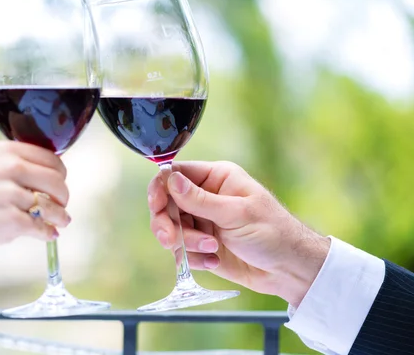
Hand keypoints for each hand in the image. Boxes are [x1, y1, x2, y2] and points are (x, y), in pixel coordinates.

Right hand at [0, 141, 69, 251]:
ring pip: (53, 206)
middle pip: (57, 181)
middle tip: (60, 204)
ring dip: (60, 216)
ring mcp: (12, 195)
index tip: (58, 182)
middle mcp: (11, 168)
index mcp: (6, 151)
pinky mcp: (12, 220)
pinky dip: (47, 233)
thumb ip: (15, 164)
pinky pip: (42, 227)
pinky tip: (48, 234)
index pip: (51, 158)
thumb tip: (48, 176)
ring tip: (61, 221)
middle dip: (62, 195)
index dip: (59, 173)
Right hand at [148, 161, 330, 306]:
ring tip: (211, 250)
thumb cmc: (273, 233)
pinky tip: (214, 260)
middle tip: (171, 239)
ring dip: (185, 243)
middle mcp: (205, 197)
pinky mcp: (201, 245)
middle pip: (166, 204)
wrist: (289, 270)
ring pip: (171, 229)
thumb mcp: (236, 214)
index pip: (176, 174)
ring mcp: (202, 222)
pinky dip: (194, 258)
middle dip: (168, 224)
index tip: (156, 205)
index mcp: (216, 178)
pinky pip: (181, 251)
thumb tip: (170, 179)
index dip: (160, 188)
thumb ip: (200, 199)